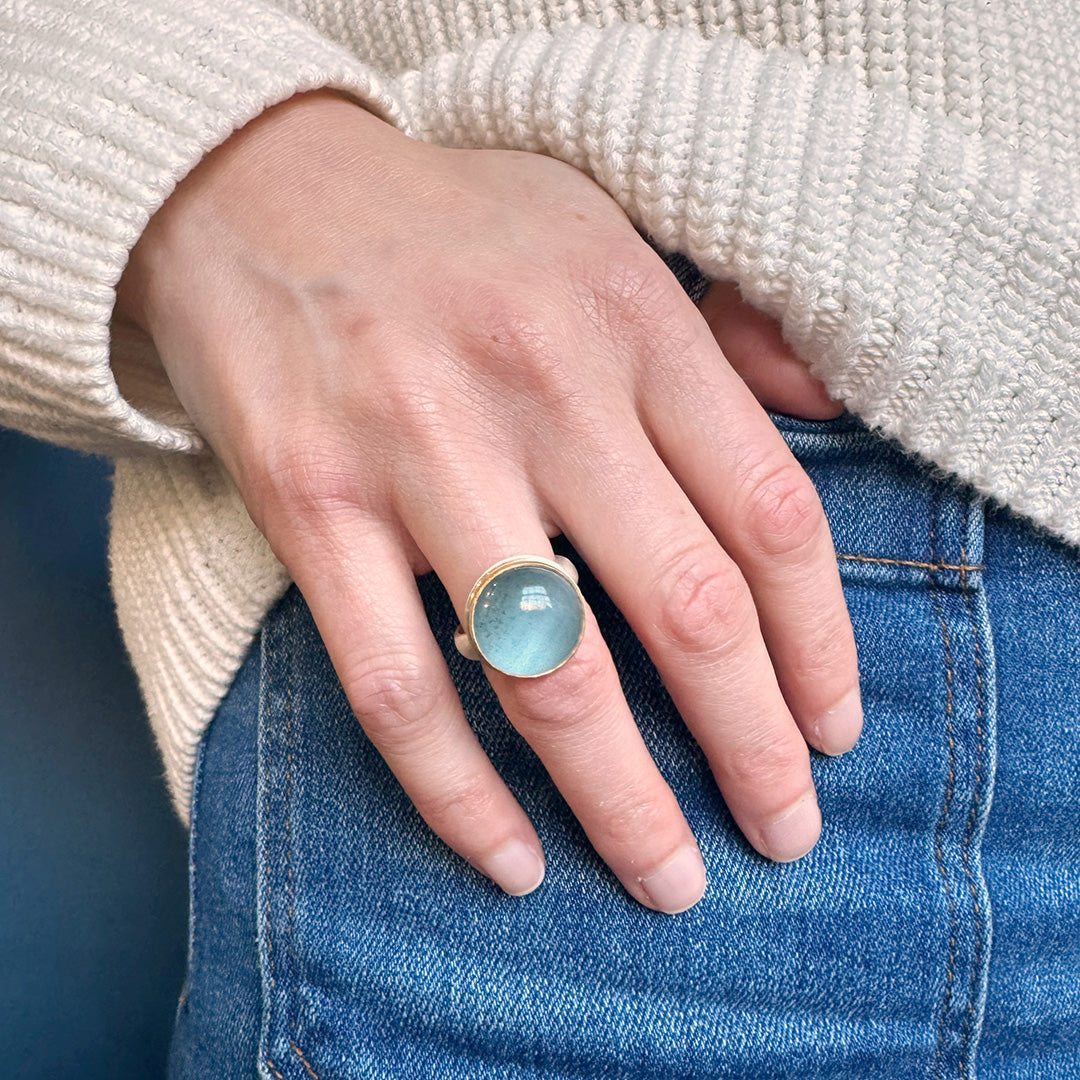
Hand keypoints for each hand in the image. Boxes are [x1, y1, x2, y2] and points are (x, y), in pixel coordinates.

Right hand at [116, 90, 860, 913]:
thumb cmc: (451, 225)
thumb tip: (823, 403)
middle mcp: (541, 390)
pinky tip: (508, 859)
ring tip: (669, 879)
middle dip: (751, 752)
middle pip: (686, 614)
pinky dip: (458, 795)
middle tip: (783, 839)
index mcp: (632, 323)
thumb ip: (721, 328)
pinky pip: (397, 688)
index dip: (819, 648)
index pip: (769, 517)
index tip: (831, 735)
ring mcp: (420, 453)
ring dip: (621, 804)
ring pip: (549, 674)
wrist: (250, 185)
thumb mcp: (606, 231)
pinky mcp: (312, 506)